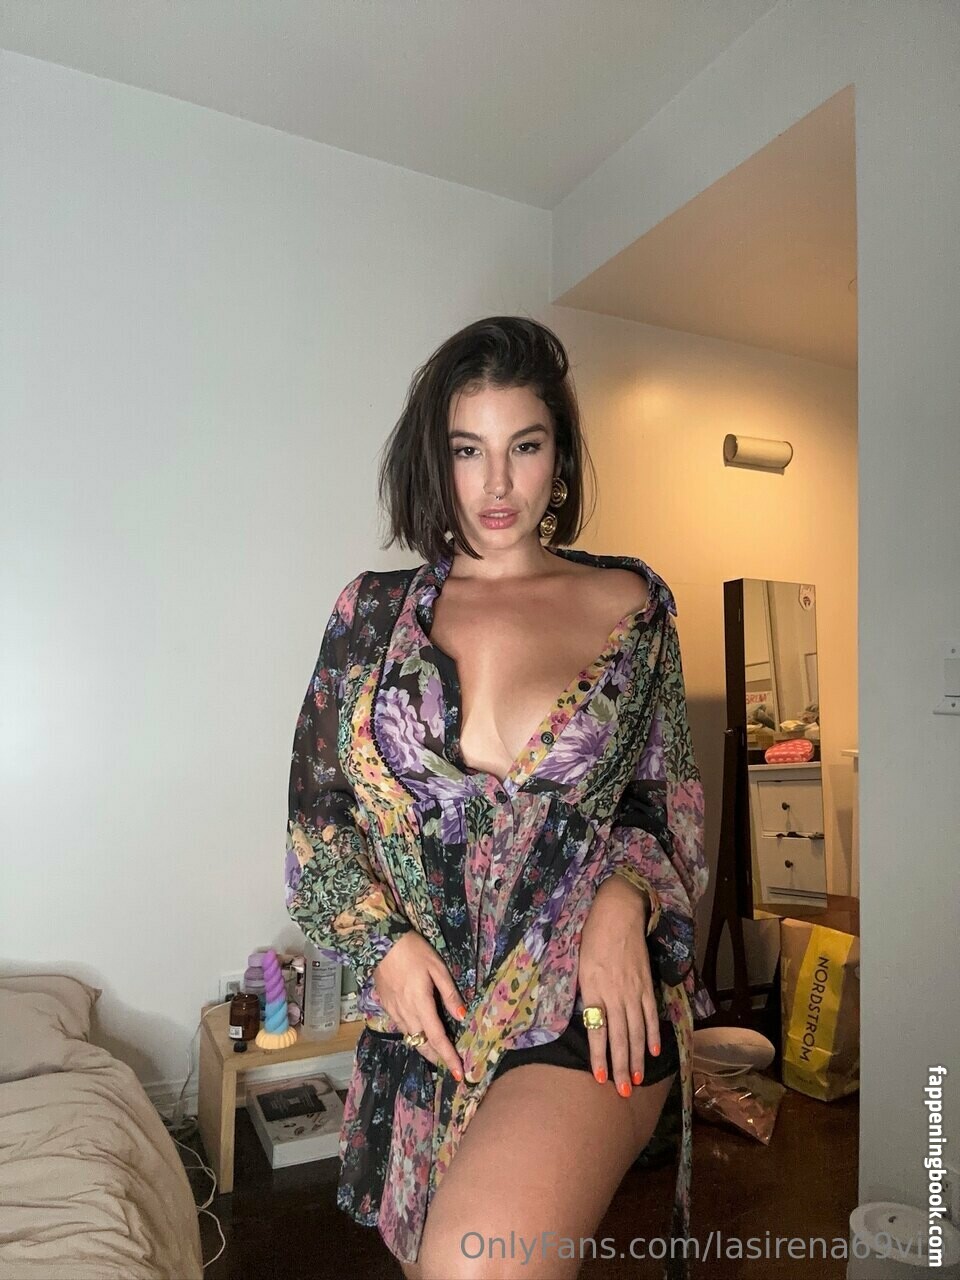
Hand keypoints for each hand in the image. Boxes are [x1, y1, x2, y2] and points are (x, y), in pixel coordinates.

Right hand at [372, 931, 466, 1079]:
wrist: (381, 941)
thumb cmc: (414, 951)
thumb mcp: (438, 968)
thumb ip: (450, 994)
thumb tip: (462, 1017)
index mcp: (421, 1004)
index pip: (437, 1038)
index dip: (449, 1057)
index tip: (459, 1074)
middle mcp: (406, 1013)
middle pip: (422, 1044)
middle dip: (437, 1058)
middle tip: (450, 1067)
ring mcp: (393, 1011)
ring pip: (411, 1038)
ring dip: (424, 1048)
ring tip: (438, 1053)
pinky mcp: (386, 1006)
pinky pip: (402, 1027)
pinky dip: (413, 1035)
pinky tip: (420, 1032)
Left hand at [578, 875, 660, 1098]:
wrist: (617, 913)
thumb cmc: (591, 937)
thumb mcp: (578, 965)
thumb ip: (583, 994)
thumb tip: (584, 1020)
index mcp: (594, 989)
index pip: (597, 1031)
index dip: (599, 1056)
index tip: (600, 1079)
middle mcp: (615, 994)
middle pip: (620, 1037)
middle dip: (621, 1067)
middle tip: (622, 1093)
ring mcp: (634, 990)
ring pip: (637, 1031)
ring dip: (637, 1057)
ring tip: (637, 1081)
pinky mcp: (646, 983)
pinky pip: (651, 1013)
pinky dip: (653, 1033)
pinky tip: (654, 1051)